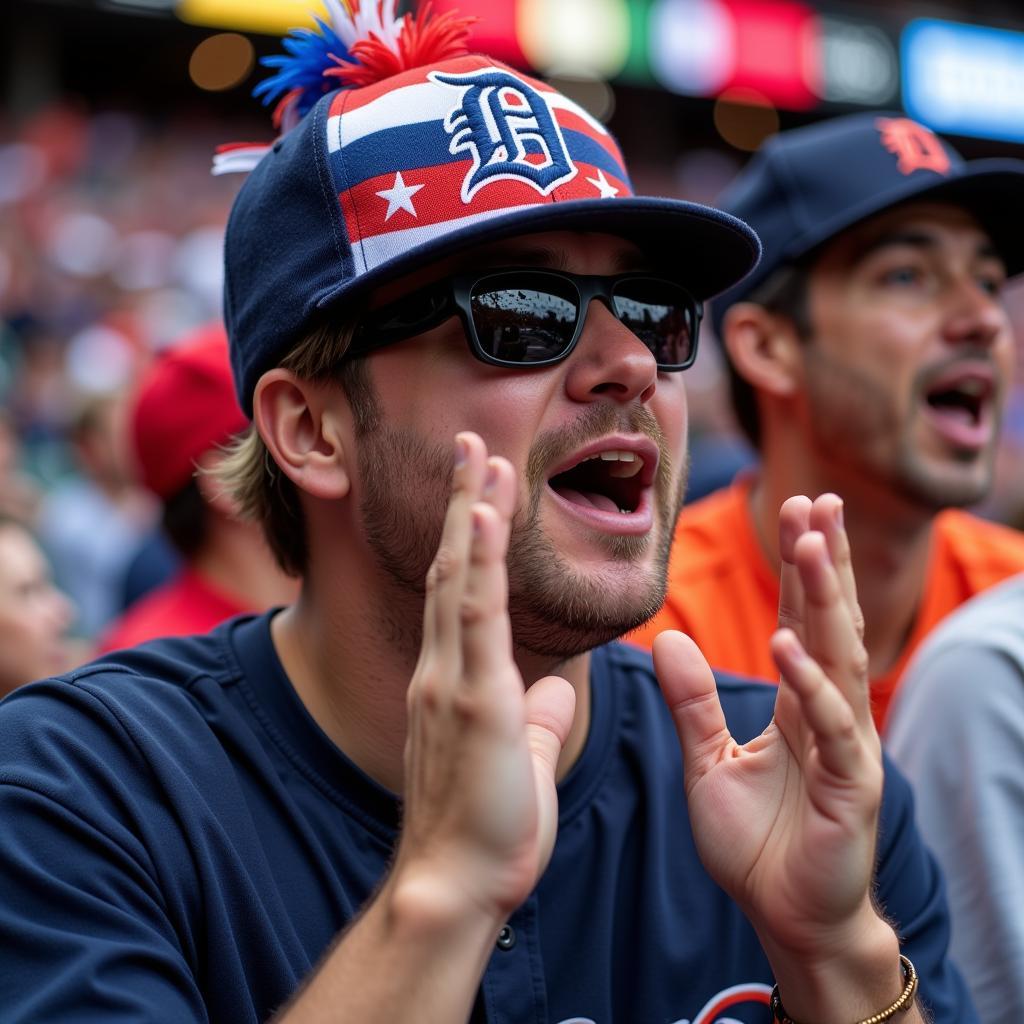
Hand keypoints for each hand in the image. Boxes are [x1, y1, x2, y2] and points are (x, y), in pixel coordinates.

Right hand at [390, 432, 575, 927]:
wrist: (454, 888)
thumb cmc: (487, 831)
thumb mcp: (520, 759)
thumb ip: (534, 715)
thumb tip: (553, 689)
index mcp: (458, 680)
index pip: (463, 591)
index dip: (470, 537)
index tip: (481, 488)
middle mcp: (445, 669)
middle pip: (452, 568)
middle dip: (464, 502)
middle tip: (472, 445)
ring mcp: (453, 680)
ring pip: (459, 578)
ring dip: (469, 512)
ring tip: (479, 455)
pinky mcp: (471, 701)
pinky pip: (474, 618)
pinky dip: (474, 562)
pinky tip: (478, 516)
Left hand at [653, 494, 883, 961]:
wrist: (786, 917)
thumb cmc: (756, 842)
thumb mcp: (708, 761)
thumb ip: (692, 702)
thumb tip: (669, 639)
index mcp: (797, 704)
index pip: (800, 620)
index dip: (799, 568)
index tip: (794, 510)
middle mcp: (828, 715)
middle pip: (826, 624)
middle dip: (822, 562)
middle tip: (818, 500)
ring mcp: (844, 748)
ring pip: (838, 660)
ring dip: (823, 601)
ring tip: (810, 544)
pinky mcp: (850, 788)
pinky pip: (832, 729)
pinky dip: (812, 686)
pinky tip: (789, 645)